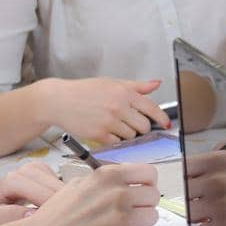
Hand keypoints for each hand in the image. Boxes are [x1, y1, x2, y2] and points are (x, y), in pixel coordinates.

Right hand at [20, 163, 161, 225]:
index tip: (143, 189)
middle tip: (132, 211)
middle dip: (145, 204)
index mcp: (108, 176)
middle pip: (154, 195)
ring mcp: (122, 217)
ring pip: (152, 217)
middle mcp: (118, 193)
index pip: (149, 172)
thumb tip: (125, 183)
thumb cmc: (53, 217)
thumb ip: (104, 182)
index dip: (148, 183)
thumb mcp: (78, 185)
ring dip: (139, 223)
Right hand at [51, 77, 171, 143]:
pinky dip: (115, 140)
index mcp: (124, 92)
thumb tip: (156, 84)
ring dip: (127, 134)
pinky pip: (117, 143)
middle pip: (143, 126)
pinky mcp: (99, 134)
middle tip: (131, 123)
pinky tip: (106, 131)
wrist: (59, 100)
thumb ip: (136, 86)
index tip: (166, 124)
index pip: (151, 107)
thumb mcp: (112, 83)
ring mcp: (109, 121)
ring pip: (131, 136)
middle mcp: (119, 106)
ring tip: (114, 125)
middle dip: (140, 127)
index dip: (161, 118)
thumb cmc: (84, 91)